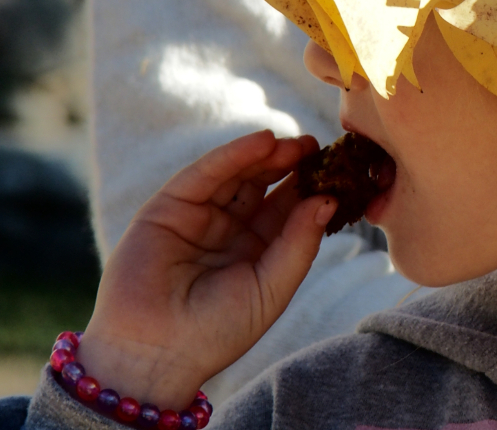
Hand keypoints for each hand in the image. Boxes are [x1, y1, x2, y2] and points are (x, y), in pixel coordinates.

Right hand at [76, 131, 334, 407]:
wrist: (155, 354)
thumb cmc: (218, 332)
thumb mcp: (272, 288)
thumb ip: (299, 244)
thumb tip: (328, 200)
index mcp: (258, 249)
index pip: (288, 208)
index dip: (311, 186)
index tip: (340, 166)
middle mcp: (229, 228)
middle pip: (265, 185)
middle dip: (291, 164)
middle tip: (319, 146)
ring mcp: (198, 216)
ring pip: (237, 175)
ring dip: (267, 155)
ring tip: (296, 143)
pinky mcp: (166, 208)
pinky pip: (204, 175)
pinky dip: (233, 155)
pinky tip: (262, 142)